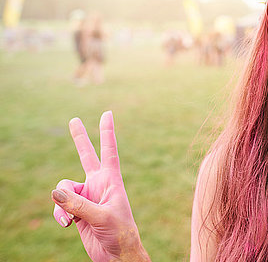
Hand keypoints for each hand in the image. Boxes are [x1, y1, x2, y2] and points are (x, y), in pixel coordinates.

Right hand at [51, 111, 149, 261]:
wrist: (116, 254)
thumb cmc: (120, 232)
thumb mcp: (102, 216)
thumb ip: (78, 204)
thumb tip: (55, 192)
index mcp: (112, 180)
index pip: (109, 151)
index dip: (107, 132)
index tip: (107, 113)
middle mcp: (98, 184)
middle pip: (87, 156)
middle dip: (80, 138)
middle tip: (74, 119)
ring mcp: (87, 196)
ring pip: (63, 187)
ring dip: (62, 203)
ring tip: (70, 219)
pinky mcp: (77, 210)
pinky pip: (60, 205)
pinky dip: (60, 214)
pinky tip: (67, 225)